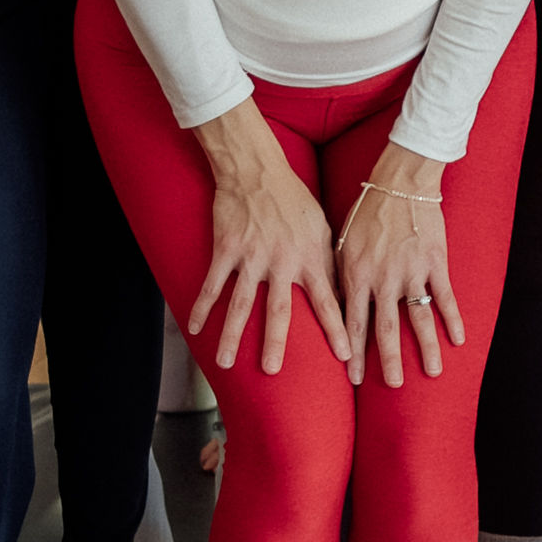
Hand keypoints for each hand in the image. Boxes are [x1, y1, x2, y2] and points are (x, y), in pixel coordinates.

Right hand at [189, 116, 351, 374]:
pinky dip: (202, 307)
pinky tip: (195, 329)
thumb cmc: (293, 199)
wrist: (257, 169)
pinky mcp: (226, 249)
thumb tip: (340, 294)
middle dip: (276, 343)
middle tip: (273, 372)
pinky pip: (212, 284)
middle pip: (279, 310)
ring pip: (241, 304)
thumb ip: (326, 262)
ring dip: (232, 335)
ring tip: (225, 362)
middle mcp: (282, 260)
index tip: (346, 357)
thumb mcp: (321, 227)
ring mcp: (252, 256)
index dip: (337, 329)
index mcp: (310, 256)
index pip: (327, 300)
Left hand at [331, 148, 461, 389]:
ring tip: (432, 372)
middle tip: (394, 385)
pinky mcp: (434, 261)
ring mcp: (410, 271)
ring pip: (418, 318)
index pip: (353, 323)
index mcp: (356, 275)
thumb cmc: (366, 210)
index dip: (354, 352)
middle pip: (385, 328)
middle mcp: (382, 279)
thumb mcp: (341, 241)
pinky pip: (444, 296)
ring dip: (425, 347)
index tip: (355, 378)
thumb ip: (339, 274)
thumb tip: (333, 303)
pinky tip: (459, 339)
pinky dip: (453, 318)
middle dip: (388, 359)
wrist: (400, 181)